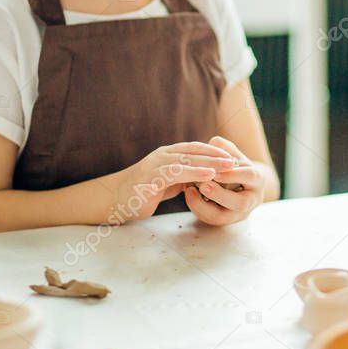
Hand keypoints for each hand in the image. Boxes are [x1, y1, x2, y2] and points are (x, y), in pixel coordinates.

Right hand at [107, 141, 235, 223]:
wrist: (112, 200)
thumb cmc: (140, 192)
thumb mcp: (165, 182)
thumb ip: (180, 176)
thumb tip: (200, 176)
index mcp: (165, 155)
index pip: (193, 148)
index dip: (212, 151)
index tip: (230, 155)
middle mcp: (161, 157)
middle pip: (193, 153)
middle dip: (215, 156)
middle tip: (235, 160)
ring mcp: (155, 166)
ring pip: (186, 161)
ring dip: (208, 163)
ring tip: (227, 167)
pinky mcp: (151, 179)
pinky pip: (175, 174)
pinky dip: (193, 173)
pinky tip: (207, 176)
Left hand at [184, 136, 269, 225]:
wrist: (241, 185)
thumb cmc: (236, 166)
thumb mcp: (234, 155)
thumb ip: (226, 148)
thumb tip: (215, 142)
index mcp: (257, 180)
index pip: (249, 177)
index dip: (233, 174)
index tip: (215, 169)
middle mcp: (252, 200)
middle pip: (240, 203)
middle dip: (220, 195)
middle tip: (202, 185)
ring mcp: (238, 214)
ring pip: (223, 217)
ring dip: (204, 205)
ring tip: (189, 190)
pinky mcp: (223, 221)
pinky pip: (210, 219)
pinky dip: (197, 208)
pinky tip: (188, 194)